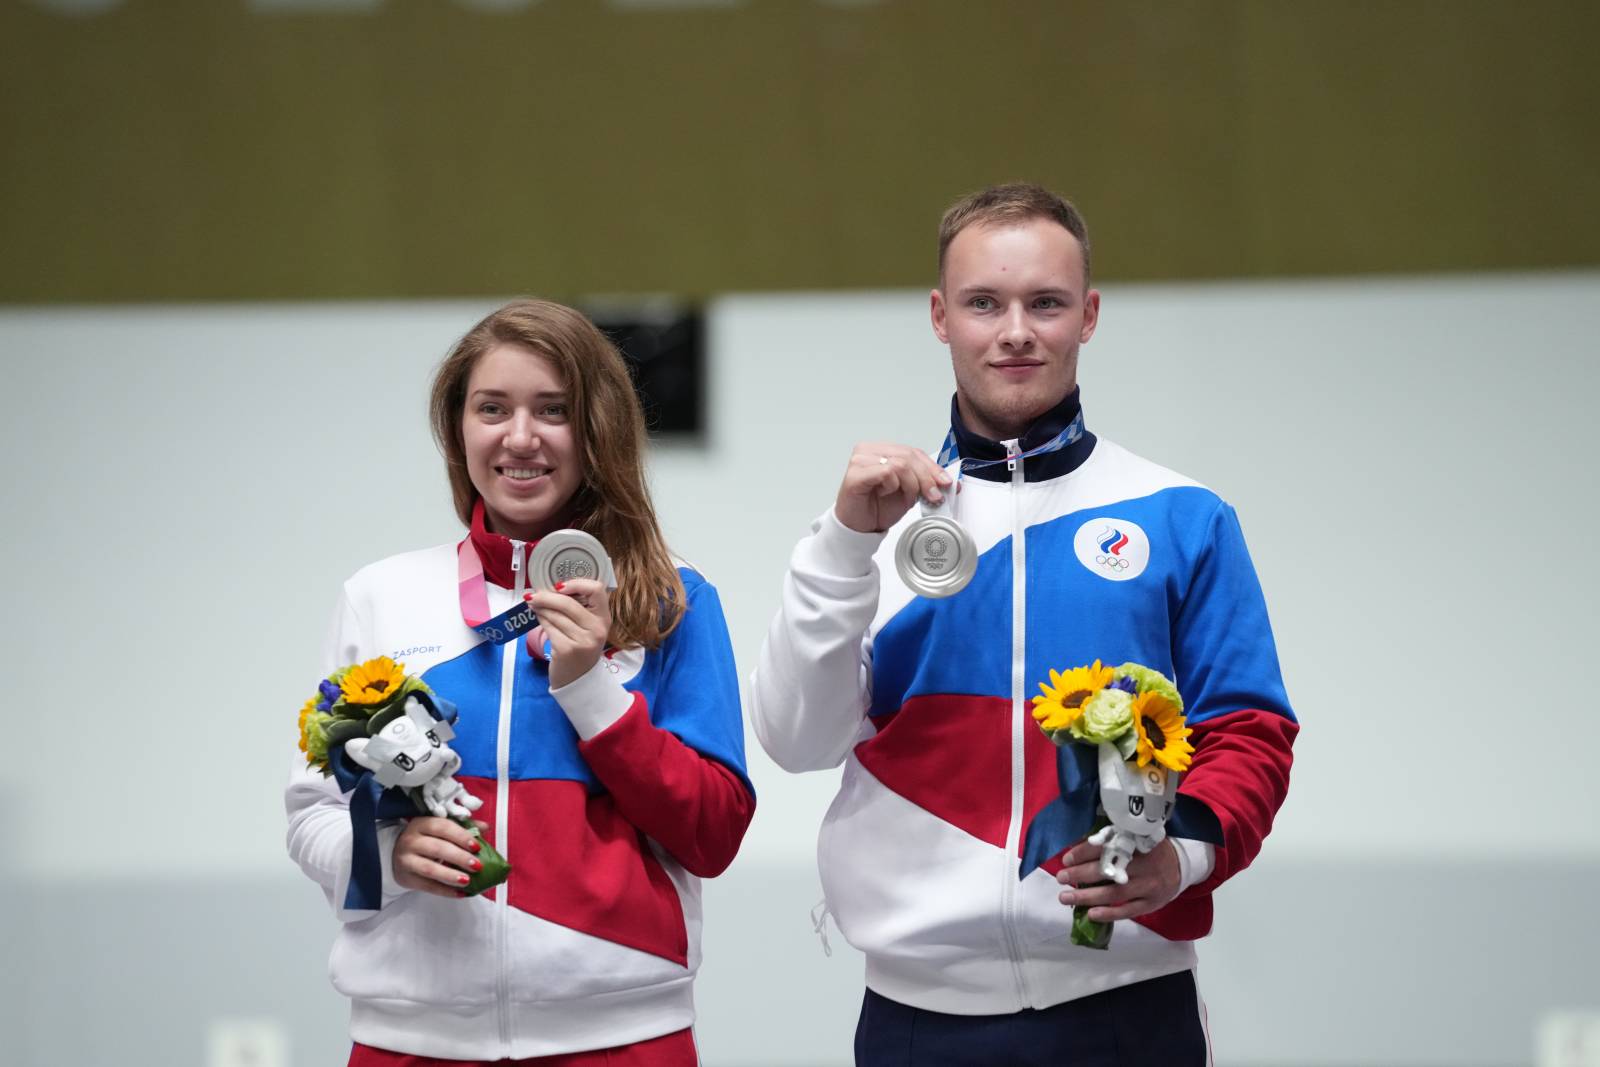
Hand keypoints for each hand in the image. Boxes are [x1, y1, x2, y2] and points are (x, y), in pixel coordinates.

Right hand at [393, 816, 487, 897]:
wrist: (396, 854)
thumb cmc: (424, 840)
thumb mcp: (439, 829)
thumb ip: (462, 827)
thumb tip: (485, 827)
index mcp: (422, 824)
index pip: (443, 827)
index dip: (461, 836)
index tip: (477, 846)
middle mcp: (411, 840)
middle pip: (437, 848)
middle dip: (459, 857)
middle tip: (477, 865)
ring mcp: (406, 859)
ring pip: (430, 868)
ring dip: (450, 875)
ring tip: (467, 880)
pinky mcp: (406, 877)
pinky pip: (427, 886)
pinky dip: (445, 891)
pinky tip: (459, 893)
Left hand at [527, 578, 610, 688]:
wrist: (578, 679)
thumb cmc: (580, 648)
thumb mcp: (588, 628)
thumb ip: (577, 608)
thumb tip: (551, 588)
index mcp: (604, 618)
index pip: (597, 589)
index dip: (576, 583)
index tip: (560, 586)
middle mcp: (597, 629)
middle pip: (568, 602)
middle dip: (547, 596)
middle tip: (534, 594)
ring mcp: (583, 641)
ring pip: (555, 614)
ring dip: (540, 607)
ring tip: (534, 605)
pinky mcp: (567, 649)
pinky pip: (548, 627)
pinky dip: (540, 620)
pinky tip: (538, 618)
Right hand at [833, 443, 952, 533]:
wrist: (859, 528)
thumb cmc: (878, 508)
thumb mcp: (909, 493)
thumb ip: (925, 482)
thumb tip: (950, 481)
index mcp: (883, 450)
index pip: (913, 452)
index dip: (933, 467)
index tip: (946, 483)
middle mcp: (870, 450)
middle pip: (909, 456)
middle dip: (926, 478)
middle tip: (933, 496)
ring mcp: (860, 460)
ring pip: (900, 464)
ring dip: (910, 485)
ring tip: (906, 498)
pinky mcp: (855, 473)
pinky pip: (885, 472)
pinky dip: (892, 485)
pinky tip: (886, 493)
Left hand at [1055, 837, 1181, 921]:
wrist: (1181, 866)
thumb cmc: (1149, 850)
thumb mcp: (1135, 837)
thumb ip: (1112, 841)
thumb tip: (1078, 846)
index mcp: (1137, 844)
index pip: (1106, 847)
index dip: (1085, 852)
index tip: (1066, 859)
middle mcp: (1143, 865)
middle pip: (1108, 870)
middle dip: (1080, 874)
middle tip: (1060, 877)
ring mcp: (1148, 886)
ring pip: (1114, 893)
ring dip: (1087, 897)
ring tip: (1066, 897)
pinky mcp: (1152, 903)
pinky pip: (1128, 911)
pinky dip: (1109, 914)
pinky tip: (1091, 914)